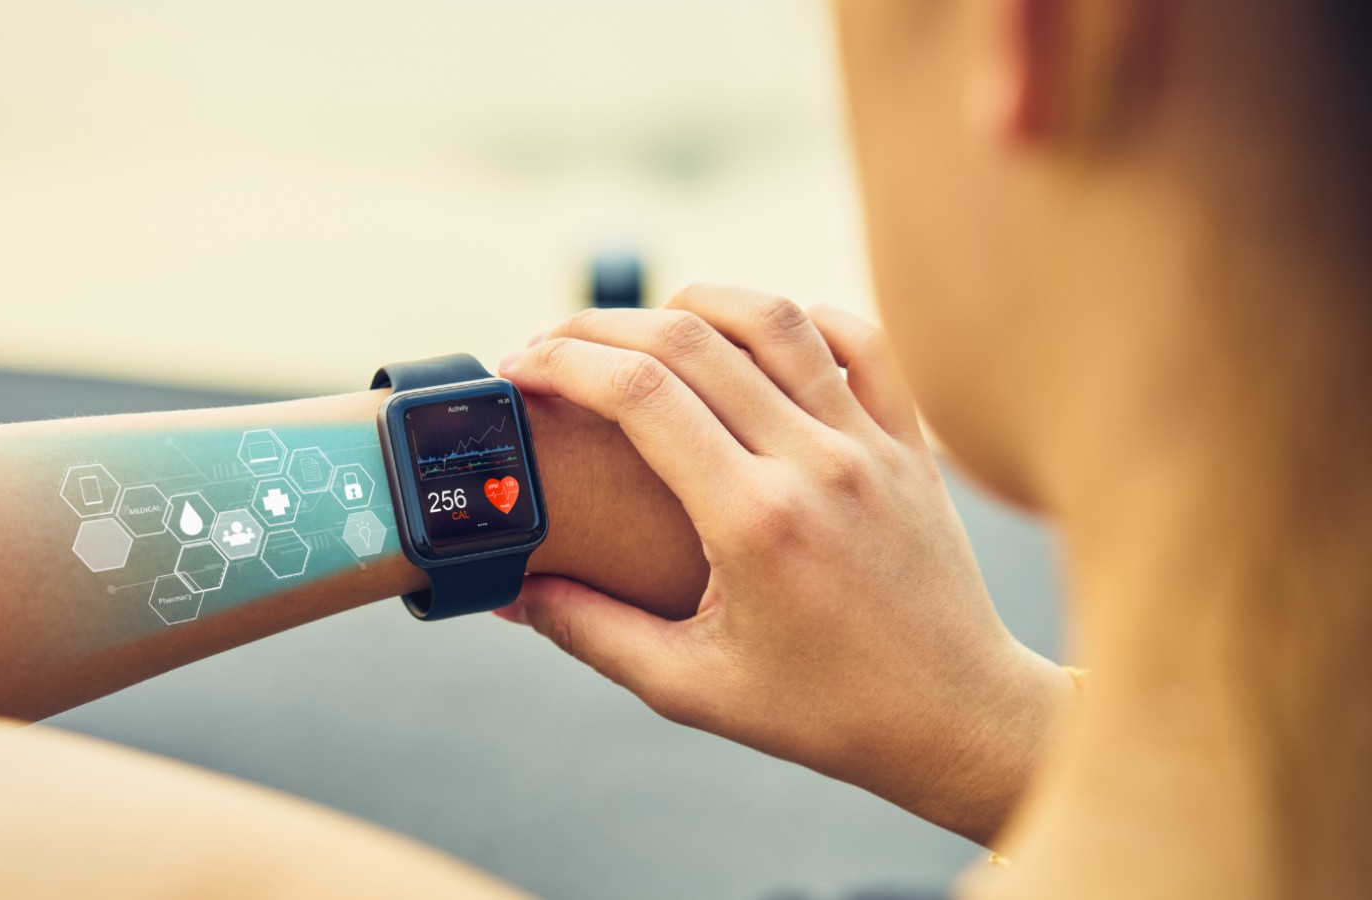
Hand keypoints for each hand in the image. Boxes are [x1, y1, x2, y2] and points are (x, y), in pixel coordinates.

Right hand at [498, 285, 1070, 845]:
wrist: (956, 718)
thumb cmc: (826, 712)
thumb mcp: (692, 688)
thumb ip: (592, 634)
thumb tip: (511, 597)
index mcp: (753, 520)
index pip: (639, 394)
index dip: (563, 364)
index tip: (519, 368)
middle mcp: (814, 463)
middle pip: (689, 339)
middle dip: (599, 326)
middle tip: (551, 344)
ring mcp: (869, 444)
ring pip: (773, 318)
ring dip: (692, 301)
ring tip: (640, 324)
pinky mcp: (908, 443)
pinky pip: (860, 341)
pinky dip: (801, 318)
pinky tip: (755, 336)